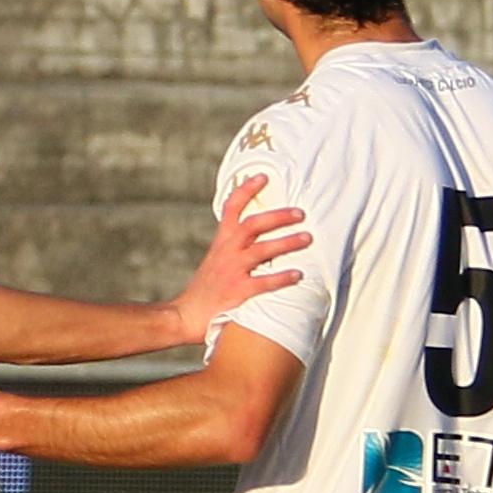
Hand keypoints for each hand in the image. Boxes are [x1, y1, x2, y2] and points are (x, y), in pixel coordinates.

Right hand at [162, 171, 305, 343]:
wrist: (184, 315)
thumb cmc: (206, 290)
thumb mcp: (217, 260)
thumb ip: (235, 247)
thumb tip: (261, 236)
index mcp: (221, 242)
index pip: (231, 208)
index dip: (246, 190)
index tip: (264, 176)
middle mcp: (227, 252)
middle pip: (253, 224)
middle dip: (278, 216)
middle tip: (300, 213)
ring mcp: (232, 271)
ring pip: (263, 250)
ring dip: (287, 242)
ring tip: (308, 238)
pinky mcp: (237, 292)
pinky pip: (264, 282)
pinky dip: (282, 277)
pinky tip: (299, 275)